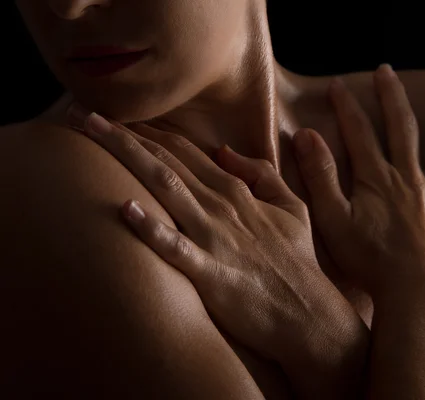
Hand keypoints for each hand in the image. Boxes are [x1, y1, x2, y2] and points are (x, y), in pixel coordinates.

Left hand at [65, 106, 368, 398]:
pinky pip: (176, 248)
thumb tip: (225, 151)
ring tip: (90, 134)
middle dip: (123, 134)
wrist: (307, 312)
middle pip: (165, 160)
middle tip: (81, 112)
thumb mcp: (291, 207)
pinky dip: (151, 228)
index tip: (117, 115)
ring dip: (126, 158)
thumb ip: (261, 174)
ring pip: (164, 188)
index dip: (148, 130)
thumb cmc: (297, 260)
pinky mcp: (210, 273)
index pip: (184, 151)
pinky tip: (125, 208)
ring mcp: (214, 238)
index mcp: (236, 191)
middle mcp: (220, 206)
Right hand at [292, 64, 424, 301]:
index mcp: (379, 180)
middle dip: (392, 97)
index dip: (346, 108)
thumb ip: (320, 177)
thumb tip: (305, 136)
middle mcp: (411, 179)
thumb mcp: (333, 221)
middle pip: (402, 128)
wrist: (415, 295)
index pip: (359, 133)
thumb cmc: (371, 263)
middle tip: (386, 71)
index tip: (337, 86)